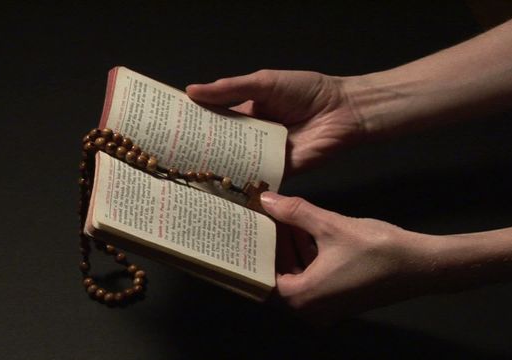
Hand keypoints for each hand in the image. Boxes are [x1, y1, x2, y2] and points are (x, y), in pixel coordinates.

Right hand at [186, 70, 364, 173]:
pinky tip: (217, 189)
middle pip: (221, 144)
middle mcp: (253, 136)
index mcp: (248, 112)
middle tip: (169, 156)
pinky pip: (255, 179)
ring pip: (235, 163)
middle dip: (199, 149)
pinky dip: (240, 183)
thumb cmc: (306, 91)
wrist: (343, 111)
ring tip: (184, 174)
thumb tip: (192, 91)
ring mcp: (264, 156)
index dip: (194, 123)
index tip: (168, 128)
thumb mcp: (264, 84)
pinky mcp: (277, 172)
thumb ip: (230, 89)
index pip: (215, 119)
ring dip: (215, 168)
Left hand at [260, 191, 434, 320]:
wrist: (420, 265)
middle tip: (266, 219)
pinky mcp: (339, 302)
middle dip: (274, 246)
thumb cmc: (378, 249)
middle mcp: (310, 310)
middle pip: (278, 276)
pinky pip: (312, 281)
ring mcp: (326, 309)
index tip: (253, 226)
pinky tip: (307, 232)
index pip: (263, 274)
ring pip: (296, 277)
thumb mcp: (330, 225)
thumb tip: (269, 201)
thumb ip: (296, 212)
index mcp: (302, 297)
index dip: (259, 247)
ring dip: (291, 250)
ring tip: (285, 220)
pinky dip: (307, 258)